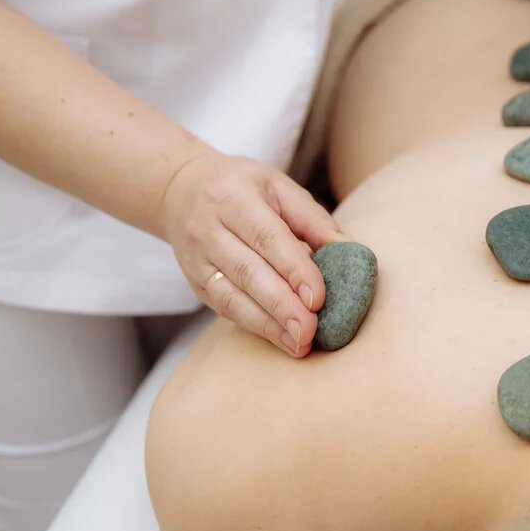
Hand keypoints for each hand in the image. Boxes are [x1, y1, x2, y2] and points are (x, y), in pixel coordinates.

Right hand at [160, 151, 340, 355]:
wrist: (182, 190)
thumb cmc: (243, 188)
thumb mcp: (278, 187)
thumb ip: (312, 219)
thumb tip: (348, 251)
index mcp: (233, 199)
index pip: (267, 237)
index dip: (294, 269)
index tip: (318, 298)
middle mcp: (208, 230)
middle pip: (248, 272)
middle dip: (282, 305)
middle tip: (310, 330)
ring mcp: (197, 260)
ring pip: (232, 297)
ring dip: (268, 325)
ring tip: (299, 343)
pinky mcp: (195, 283)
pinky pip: (225, 308)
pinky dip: (255, 326)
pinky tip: (281, 338)